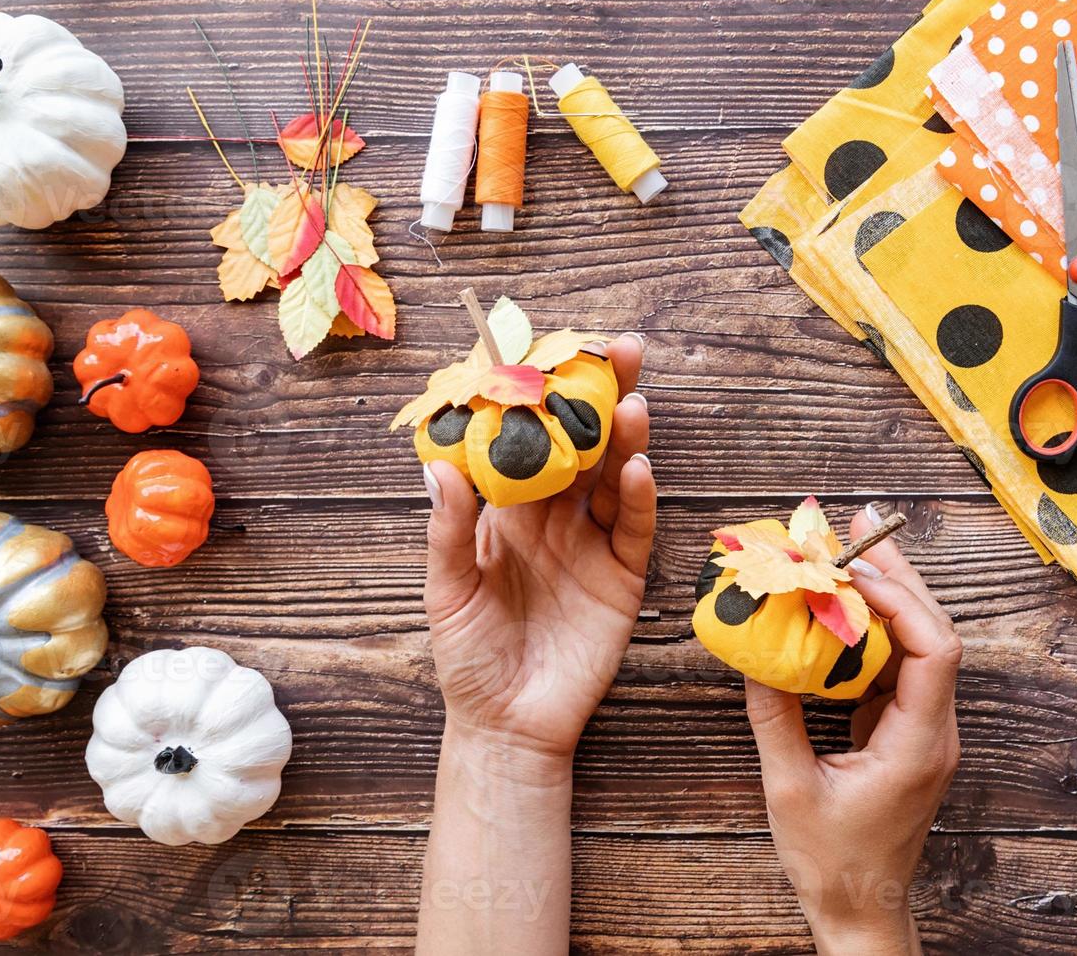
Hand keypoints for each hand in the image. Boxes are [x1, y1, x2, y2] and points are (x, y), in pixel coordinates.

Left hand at [422, 334, 655, 767]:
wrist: (506, 725)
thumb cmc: (467, 657)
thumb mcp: (447, 592)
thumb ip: (448, 531)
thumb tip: (439, 464)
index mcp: (506, 512)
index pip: (527, 440)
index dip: (541, 398)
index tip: (549, 350)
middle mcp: (553, 518)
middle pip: (581, 446)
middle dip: (599, 398)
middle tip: (617, 351)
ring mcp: (590, 546)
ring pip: (611, 478)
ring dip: (624, 439)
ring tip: (632, 400)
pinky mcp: (621, 579)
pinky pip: (632, 530)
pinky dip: (636, 498)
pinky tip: (638, 467)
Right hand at [746, 506, 961, 954]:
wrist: (862, 910)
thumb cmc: (831, 862)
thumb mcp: (789, 788)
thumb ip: (774, 718)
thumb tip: (755, 655)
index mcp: (917, 745)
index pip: (933, 653)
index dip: (900, 602)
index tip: (853, 570)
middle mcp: (933, 730)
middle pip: (934, 632)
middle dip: (898, 574)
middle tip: (858, 525)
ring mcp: (923, 730)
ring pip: (919, 644)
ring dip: (888, 594)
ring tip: (851, 546)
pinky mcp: (905, 732)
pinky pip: (898, 666)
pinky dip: (872, 629)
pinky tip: (841, 605)